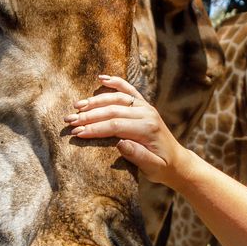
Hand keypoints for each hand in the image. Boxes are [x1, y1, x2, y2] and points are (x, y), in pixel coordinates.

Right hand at [65, 75, 193, 187]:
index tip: (76, 133)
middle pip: (112, 110)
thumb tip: (119, 144)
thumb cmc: (162, 167)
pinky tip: (101, 78)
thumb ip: (137, 156)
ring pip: (116, 98)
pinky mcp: (143, 105)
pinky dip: (115, 82)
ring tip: (76, 106)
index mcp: (147, 128)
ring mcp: (145, 107)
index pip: (115, 125)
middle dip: (88, 115)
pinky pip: (128, 89)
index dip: (94, 128)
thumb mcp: (152, 167)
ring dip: (95, 101)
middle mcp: (147, 113)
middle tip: (69, 121)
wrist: (177, 161)